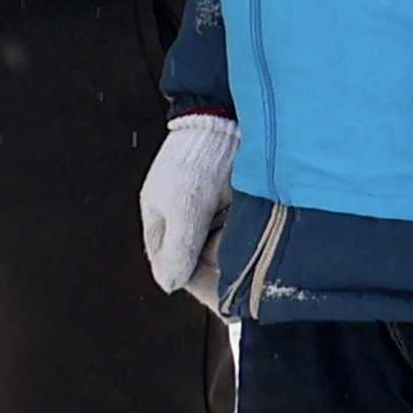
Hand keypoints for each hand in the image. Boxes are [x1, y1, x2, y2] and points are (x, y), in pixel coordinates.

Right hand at [139, 112, 235, 299]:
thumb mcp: (183, 208)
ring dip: (234, 250)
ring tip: (247, 239)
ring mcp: (204, 213)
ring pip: (221, 249)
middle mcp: (180, 222)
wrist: (224, 120)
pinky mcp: (228, 205)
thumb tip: (169, 285)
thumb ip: (177, 249)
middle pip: (199, 262)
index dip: (198, 282)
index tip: (224, 292)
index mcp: (158, 225)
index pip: (174, 268)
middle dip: (219, 265)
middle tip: (240, 263)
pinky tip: (254, 227)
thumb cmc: (196, 160)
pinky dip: (246, 234)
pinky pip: (236, 232)